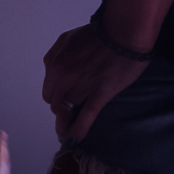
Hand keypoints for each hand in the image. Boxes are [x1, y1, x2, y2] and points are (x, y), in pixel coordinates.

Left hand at [42, 23, 149, 143]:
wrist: (124, 32)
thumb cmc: (98, 34)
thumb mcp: (68, 39)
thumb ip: (56, 55)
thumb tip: (53, 71)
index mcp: (53, 62)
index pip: (49, 88)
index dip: (56, 94)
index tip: (64, 98)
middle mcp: (62, 75)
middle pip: (55, 101)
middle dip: (61, 106)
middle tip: (71, 109)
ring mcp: (80, 86)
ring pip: (68, 110)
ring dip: (68, 119)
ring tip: (71, 126)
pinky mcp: (99, 94)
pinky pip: (85, 116)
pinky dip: (78, 130)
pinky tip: (74, 140)